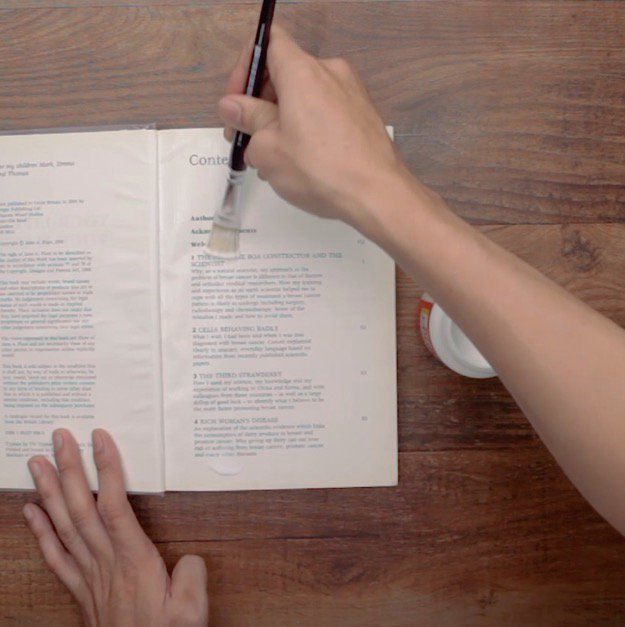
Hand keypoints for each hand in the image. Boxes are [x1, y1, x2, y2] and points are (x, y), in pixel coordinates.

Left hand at [23, 429, 208, 625]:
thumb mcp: (192, 610)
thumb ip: (191, 574)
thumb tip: (186, 556)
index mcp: (133, 561)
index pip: (115, 507)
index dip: (107, 471)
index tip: (100, 440)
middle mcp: (105, 563)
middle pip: (82, 508)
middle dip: (69, 470)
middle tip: (58, 438)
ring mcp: (89, 576)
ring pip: (64, 526)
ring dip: (50, 492)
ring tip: (37, 464)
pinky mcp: (81, 589)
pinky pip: (55, 556)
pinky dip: (40, 532)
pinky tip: (31, 511)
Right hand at [218, 25, 411, 227]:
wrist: (377, 194)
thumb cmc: (320, 169)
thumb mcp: (268, 148)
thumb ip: (248, 120)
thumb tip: (232, 106)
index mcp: (302, 71)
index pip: (268, 43)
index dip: (245, 69)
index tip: (236, 104)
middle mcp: (330, 72)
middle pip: (285, 73)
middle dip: (260, 103)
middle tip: (247, 138)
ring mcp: (351, 93)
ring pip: (305, 97)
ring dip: (282, 120)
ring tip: (273, 159)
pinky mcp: (363, 115)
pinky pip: (326, 112)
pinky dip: (307, 128)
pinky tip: (301, 162)